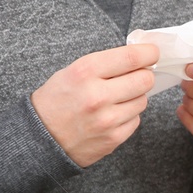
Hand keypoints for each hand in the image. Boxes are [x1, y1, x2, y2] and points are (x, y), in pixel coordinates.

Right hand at [30, 43, 158, 167]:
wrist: (39, 139)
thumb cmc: (56, 101)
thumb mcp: (71, 72)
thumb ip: (104, 64)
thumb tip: (139, 58)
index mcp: (85, 72)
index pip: (132, 57)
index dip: (149, 53)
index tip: (152, 53)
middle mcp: (97, 96)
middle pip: (145, 79)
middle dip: (143, 75)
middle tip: (134, 76)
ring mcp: (107, 120)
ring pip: (142, 101)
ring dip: (134, 97)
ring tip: (115, 98)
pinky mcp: (113, 138)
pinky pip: (136, 120)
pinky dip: (128, 116)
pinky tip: (111, 114)